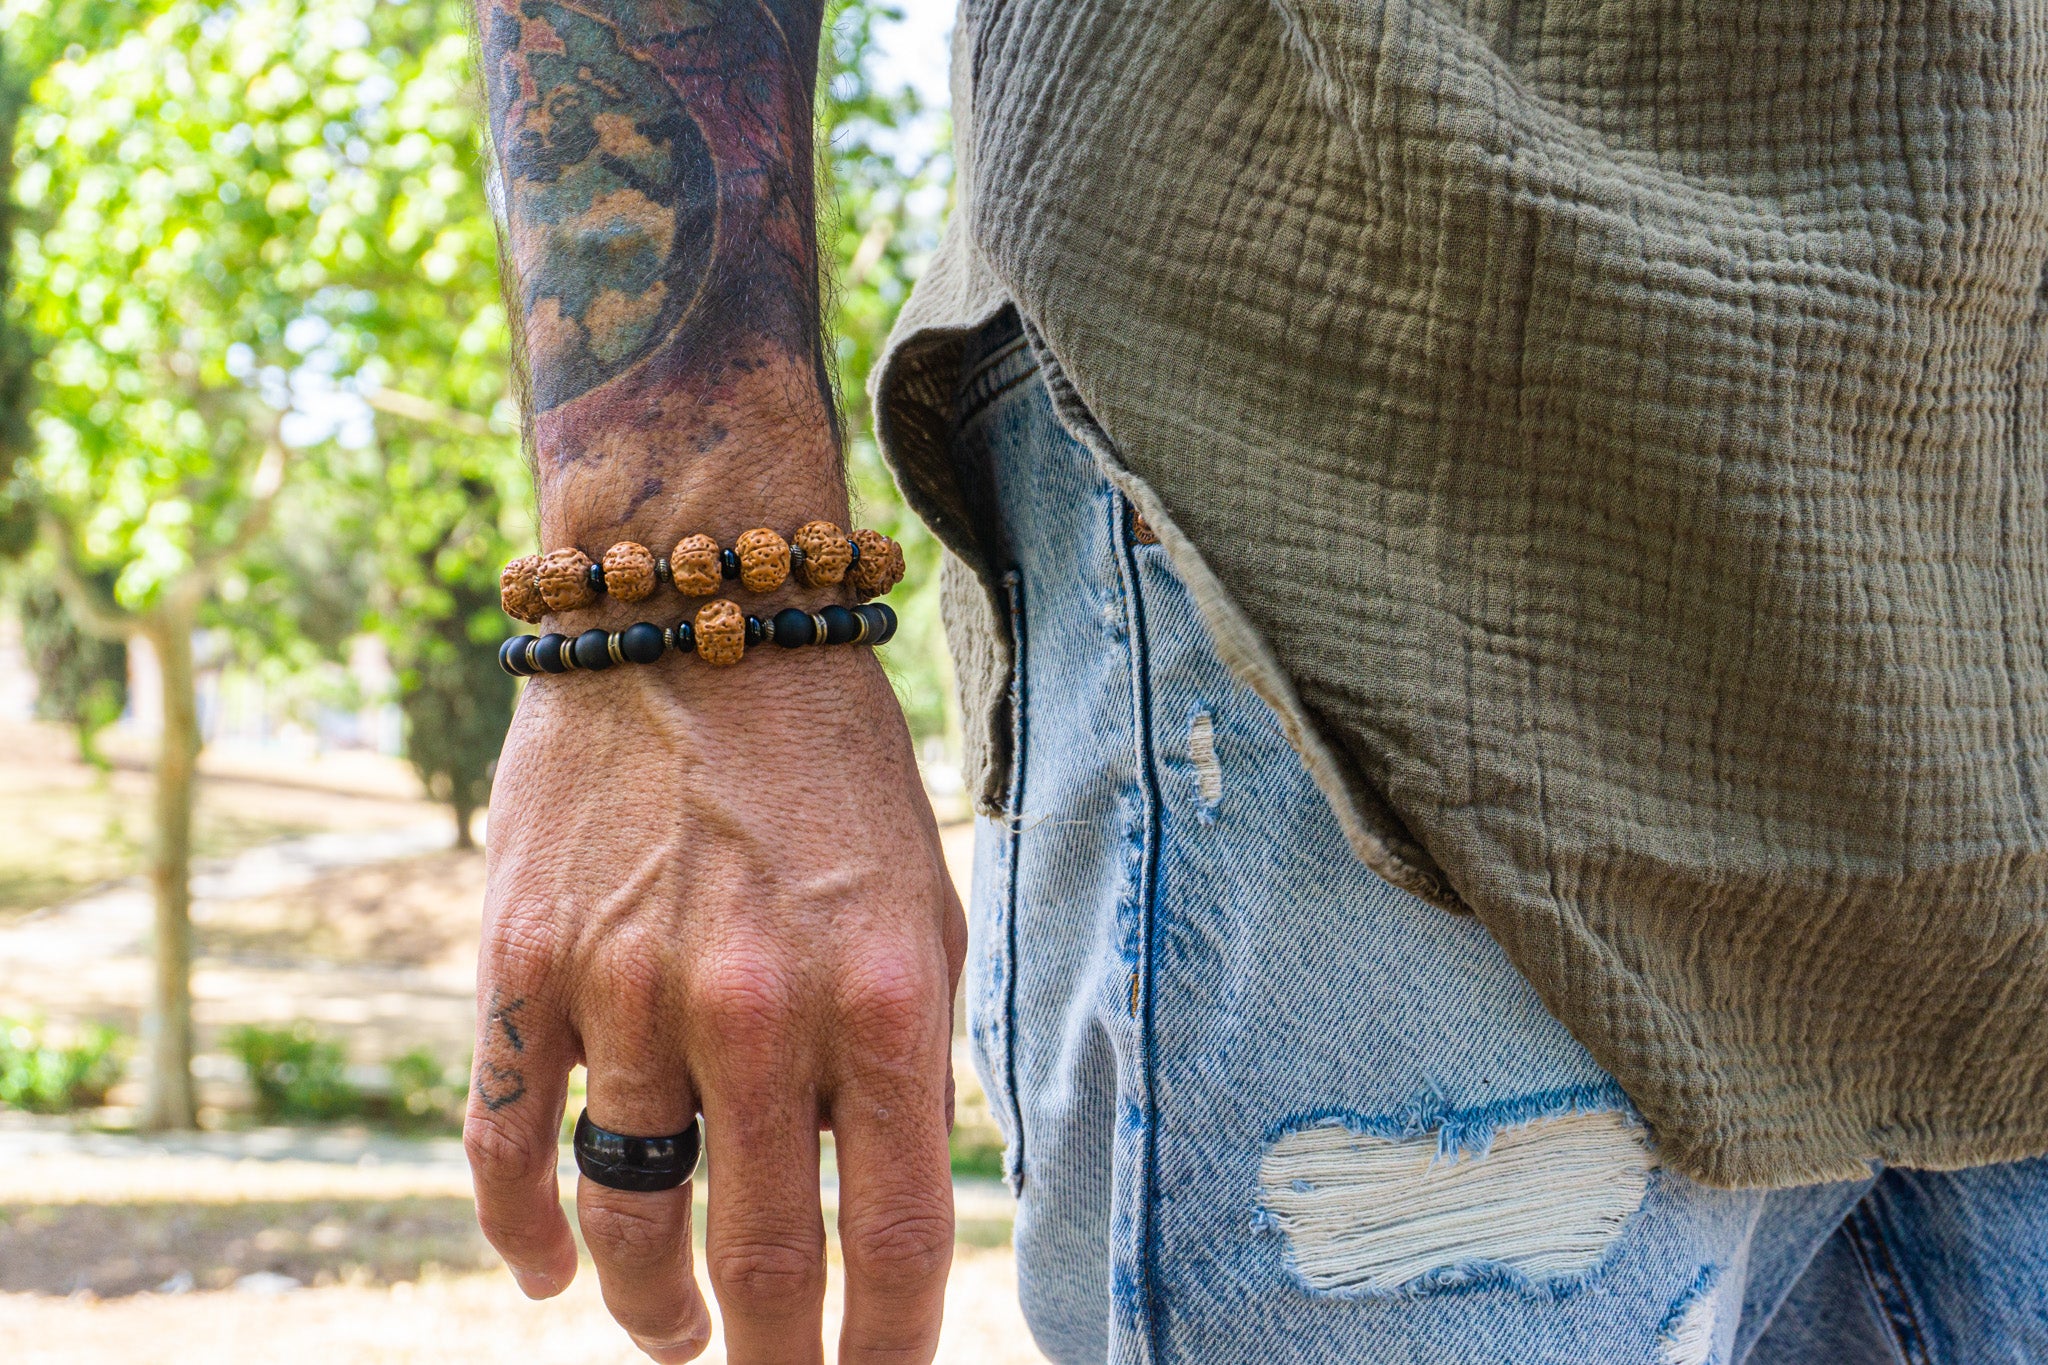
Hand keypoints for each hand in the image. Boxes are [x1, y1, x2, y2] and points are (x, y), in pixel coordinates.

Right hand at [464, 644, 966, 1362]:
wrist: (698, 622)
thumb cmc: (835, 773)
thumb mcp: (925, 903)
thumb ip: (907, 1057)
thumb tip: (888, 1209)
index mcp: (887, 997)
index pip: (900, 1238)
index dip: (890, 1350)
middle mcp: (758, 1010)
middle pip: (764, 1264)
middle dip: (772, 1360)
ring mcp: (628, 994)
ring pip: (631, 1228)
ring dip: (656, 1311)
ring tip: (675, 1334)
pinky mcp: (523, 969)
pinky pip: (509, 1152)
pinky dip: (523, 1239)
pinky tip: (546, 1278)